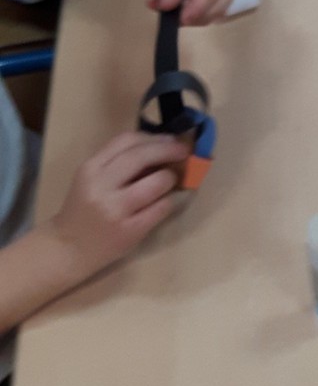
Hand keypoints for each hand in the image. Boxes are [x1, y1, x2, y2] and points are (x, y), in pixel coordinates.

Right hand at [49, 132, 187, 281]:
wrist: (67, 248)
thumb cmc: (83, 210)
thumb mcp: (92, 179)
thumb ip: (117, 163)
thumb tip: (159, 147)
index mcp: (90, 168)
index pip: (126, 140)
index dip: (153, 137)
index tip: (169, 139)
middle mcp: (101, 186)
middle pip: (141, 156)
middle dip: (168, 150)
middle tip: (183, 151)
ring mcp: (115, 209)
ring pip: (156, 182)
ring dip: (170, 177)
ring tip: (171, 179)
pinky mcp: (129, 231)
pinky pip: (160, 209)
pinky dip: (170, 201)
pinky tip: (169, 200)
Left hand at [149, 0, 239, 23]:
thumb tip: (168, 9)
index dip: (196, 10)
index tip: (178, 20)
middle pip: (219, 7)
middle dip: (194, 15)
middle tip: (166, 12)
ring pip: (216, 11)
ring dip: (192, 15)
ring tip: (165, 5)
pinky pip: (211, 9)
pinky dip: (193, 12)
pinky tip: (175, 5)